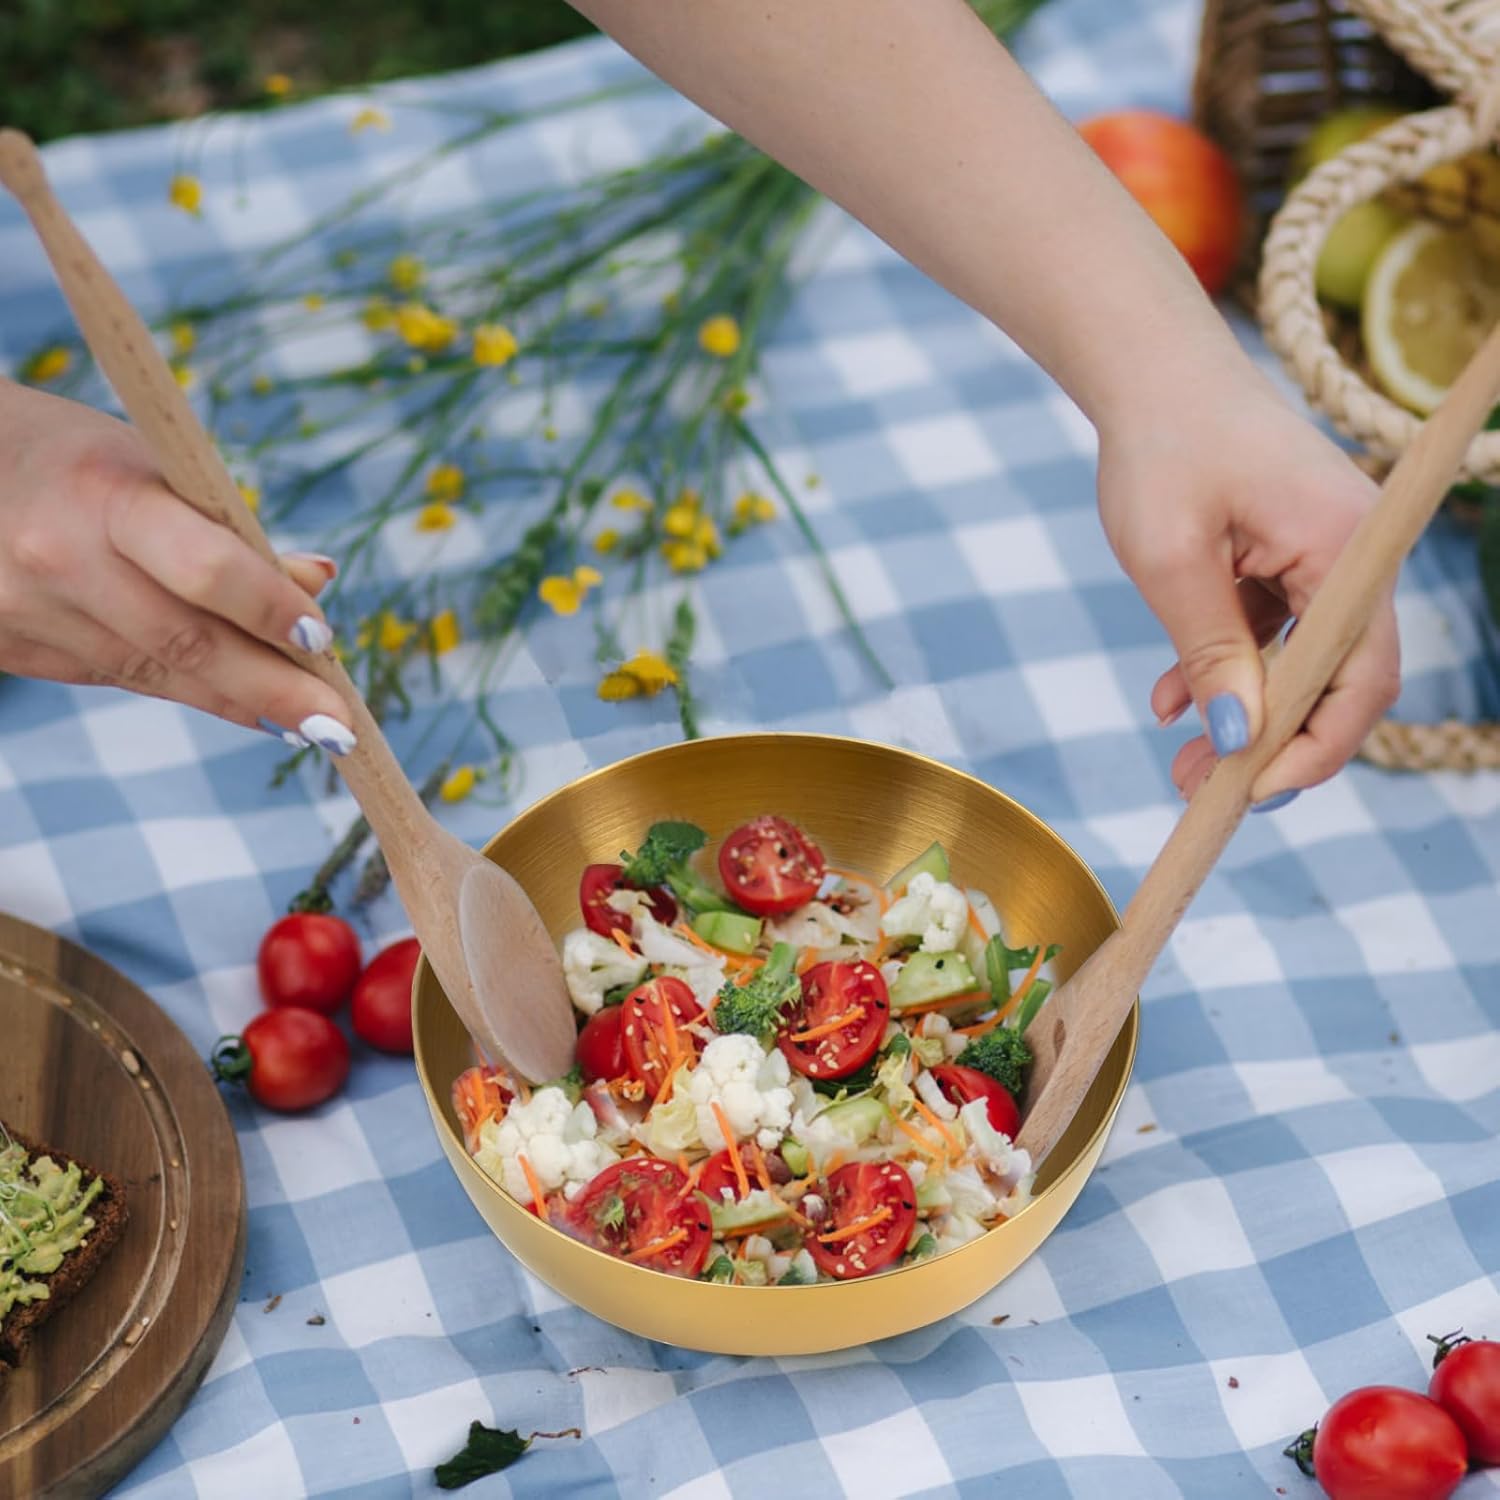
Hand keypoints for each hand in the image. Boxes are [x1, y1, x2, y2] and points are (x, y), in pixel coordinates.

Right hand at [0, 379, 355, 750]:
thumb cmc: (74, 458)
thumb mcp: (151, 466)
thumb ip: (230, 531)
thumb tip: (320, 581)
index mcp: (100, 495)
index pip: (204, 569)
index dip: (270, 611)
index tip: (325, 641)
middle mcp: (56, 559)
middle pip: (186, 643)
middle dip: (273, 692)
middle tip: (341, 729)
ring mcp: (23, 612)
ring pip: (156, 674)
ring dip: (239, 702)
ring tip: (307, 723)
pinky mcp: (9, 648)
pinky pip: (118, 677)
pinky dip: (186, 691)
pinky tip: (243, 707)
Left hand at [1096, 364, 1399, 806]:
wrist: (1147, 374)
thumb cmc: (1160, 448)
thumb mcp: (1170, 560)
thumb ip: (1208, 651)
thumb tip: (1238, 737)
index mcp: (1344, 550)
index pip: (1360, 677)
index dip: (1314, 746)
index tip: (1251, 789)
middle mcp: (1349, 556)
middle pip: (1335, 678)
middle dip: (1272, 741)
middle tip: (1202, 786)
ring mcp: (1319, 557)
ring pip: (1296, 662)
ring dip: (1241, 714)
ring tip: (1180, 757)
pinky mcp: (1284, 557)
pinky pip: (1267, 633)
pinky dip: (1223, 668)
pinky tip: (1168, 699)